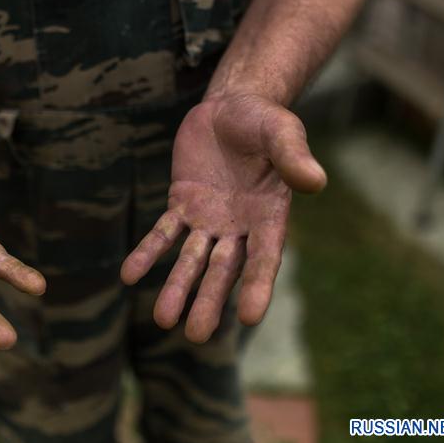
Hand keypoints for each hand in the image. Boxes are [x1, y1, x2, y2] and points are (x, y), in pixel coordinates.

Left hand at [121, 94, 324, 341]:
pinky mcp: (181, 204)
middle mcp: (239, 227)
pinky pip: (163, 232)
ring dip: (177, 287)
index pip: (265, 258)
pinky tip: (128, 275)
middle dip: (209, 300)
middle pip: (223, 270)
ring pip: (191, 259)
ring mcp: (208, 219)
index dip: (257, 286)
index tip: (250, 316)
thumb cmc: (265, 121)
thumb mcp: (282, 131)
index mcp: (270, 216)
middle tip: (196, 335)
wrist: (232, 107)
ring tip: (161, 319)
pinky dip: (147, 253)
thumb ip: (293, 156)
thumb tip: (316, 182)